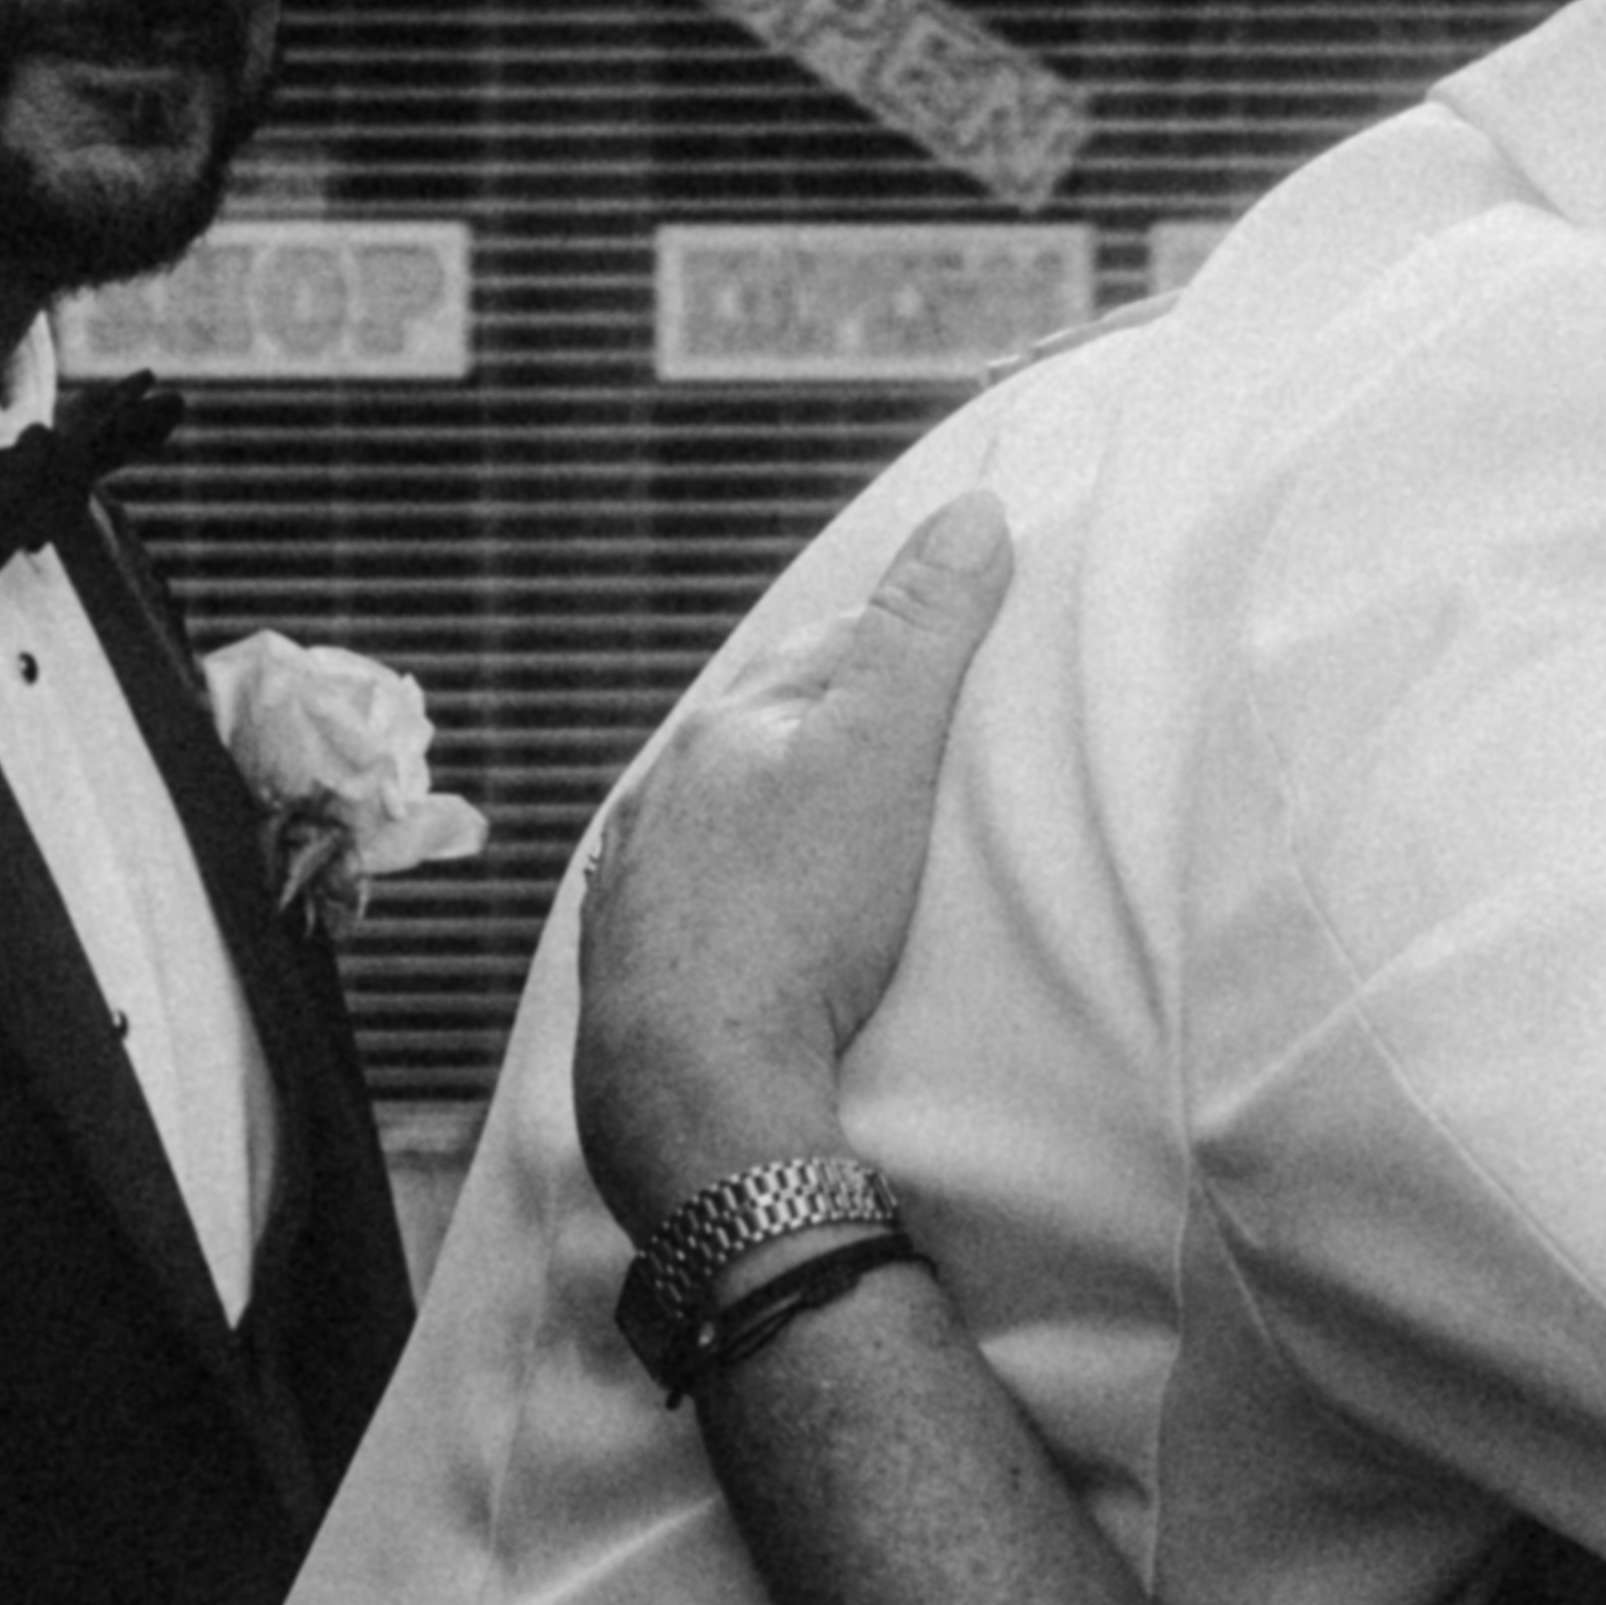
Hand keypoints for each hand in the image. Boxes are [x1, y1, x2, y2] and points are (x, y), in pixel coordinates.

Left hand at [574, 499, 1014, 1235]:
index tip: (966, 659)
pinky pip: (693, 905)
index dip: (907, 645)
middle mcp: (661, 795)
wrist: (695, 1093)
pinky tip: (765, 920)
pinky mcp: (632, 973)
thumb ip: (923, 634)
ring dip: (778, 814)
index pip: (832, 651)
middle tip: (921, 744)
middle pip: (769, 731)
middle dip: (834, 725)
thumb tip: (973, 510)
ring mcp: (635, 887)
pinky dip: (737, 896)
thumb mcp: (881, 756)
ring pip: (720, 818)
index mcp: (722, 728)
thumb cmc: (796, 920)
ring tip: (848, 837)